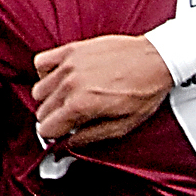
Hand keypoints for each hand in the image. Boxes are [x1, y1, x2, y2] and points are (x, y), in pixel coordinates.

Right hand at [32, 35, 172, 145]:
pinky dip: (47, 73)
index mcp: (81, 105)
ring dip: (50, 99)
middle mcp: (70, 84)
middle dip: (54, 120)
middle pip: (41, 111)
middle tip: (72, 119)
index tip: (63, 134)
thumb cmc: (144, 92)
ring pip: (38, 90)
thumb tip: (67, 145)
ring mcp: (69, 64)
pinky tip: (63, 79)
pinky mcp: (71, 49)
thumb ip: (89, 137)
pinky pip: (41, 63)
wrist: (156, 60)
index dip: (55, 136)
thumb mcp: (122, 126)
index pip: (46, 129)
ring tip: (70, 99)